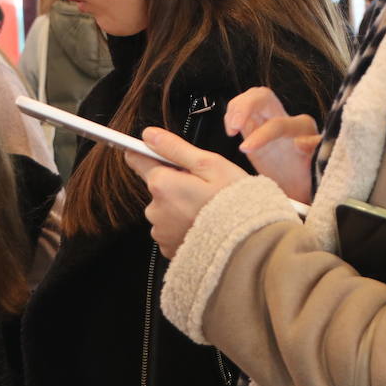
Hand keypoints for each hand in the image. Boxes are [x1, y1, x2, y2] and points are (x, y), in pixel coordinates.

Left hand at [127, 128, 248, 257]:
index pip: (139, 160)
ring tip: (209, 209)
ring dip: (181, 207)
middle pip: (158, 187)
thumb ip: (175, 148)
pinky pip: (172, 231)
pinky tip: (205, 225)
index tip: (161, 153)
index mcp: (162, 184)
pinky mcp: (169, 249)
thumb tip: (150, 135)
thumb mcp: (210, 164)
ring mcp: (161, 232)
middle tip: (205, 188)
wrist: (247, 242)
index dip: (151, 153)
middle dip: (176, 184)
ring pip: (166, 210)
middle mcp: (154, 210)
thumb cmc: (234, 202)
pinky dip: (185, 226)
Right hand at [224, 88, 319, 203]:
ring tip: (231, 129)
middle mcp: (284, 118)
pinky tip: (231, 131)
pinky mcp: (253, 127)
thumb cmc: (309, 174)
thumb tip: (301, 143)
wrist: (300, 184)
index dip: (261, 135)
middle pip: (263, 96)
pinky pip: (240, 111)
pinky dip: (231, 115)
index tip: (245, 149)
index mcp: (301, 127)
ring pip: (250, 99)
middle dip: (245, 106)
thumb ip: (314, 150)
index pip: (277, 124)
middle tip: (233, 127)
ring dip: (236, 108)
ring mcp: (267, 120)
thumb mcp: (319, 165)